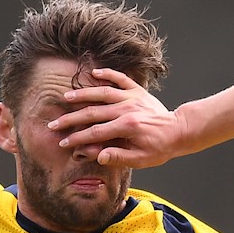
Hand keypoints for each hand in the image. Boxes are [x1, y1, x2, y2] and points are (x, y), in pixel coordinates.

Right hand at [50, 68, 188, 167]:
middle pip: (93, 112)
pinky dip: (108, 74)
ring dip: (82, 94)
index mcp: (127, 127)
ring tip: (65, 97)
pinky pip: (120, 78)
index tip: (63, 142)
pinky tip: (94, 73)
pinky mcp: (137, 90)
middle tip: (54, 124)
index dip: (78, 138)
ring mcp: (132, 97)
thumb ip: (119, 157)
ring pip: (102, 92)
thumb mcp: (141, 159)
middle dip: (71, 119)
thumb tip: (97, 156)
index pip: (96, 133)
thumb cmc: (160, 148)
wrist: (179, 131)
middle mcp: (127, 109)